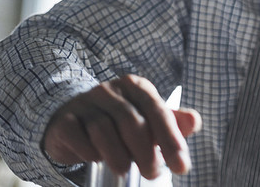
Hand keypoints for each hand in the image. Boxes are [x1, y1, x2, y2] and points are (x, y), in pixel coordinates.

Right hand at [42, 75, 201, 179]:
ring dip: (117, 154)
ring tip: (125, 170)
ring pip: (103, 127)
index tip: (182, 166)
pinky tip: (96, 160)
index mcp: (136, 87)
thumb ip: (172, 122)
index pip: (158, 111)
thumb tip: (194, 121)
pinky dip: (88, 150)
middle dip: (146, 151)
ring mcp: (85, 103)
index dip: (172, 140)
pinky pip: (76, 134)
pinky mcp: (64, 120)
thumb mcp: (147, 119)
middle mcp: (110, 90)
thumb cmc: (118, 121)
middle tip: (153, 173)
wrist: (72, 120)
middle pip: (131, 120)